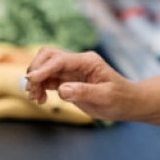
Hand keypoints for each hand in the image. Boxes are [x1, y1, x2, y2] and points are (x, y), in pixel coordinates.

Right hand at [23, 47, 138, 121]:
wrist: (128, 103)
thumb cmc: (121, 98)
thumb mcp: (106, 97)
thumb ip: (84, 92)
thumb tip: (62, 90)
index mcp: (87, 61)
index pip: (60, 60)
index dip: (44, 69)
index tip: (32, 80)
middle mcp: (77, 62)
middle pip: (48, 56)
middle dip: (36, 70)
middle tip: (31, 90)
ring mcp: (71, 71)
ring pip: (45, 67)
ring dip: (36, 80)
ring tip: (35, 98)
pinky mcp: (68, 81)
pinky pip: (48, 79)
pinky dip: (40, 87)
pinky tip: (41, 99)